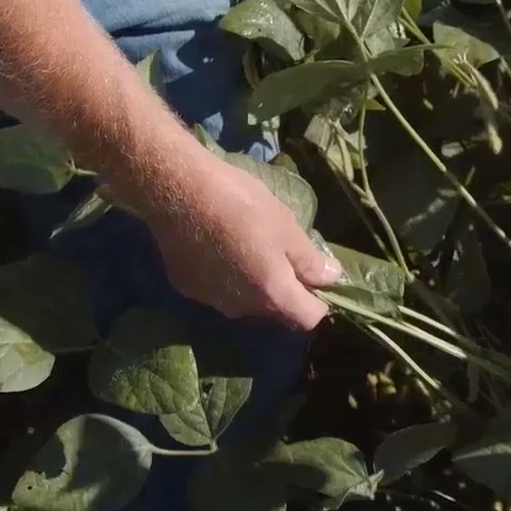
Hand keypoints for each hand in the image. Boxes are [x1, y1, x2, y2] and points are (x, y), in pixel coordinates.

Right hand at [121, 150, 343, 330]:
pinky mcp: (186, 286)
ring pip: (244, 302)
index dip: (320, 303)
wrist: (178, 192)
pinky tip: (218, 247)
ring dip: (253, 284)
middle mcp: (241, 308)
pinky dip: (224, 276)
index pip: (308, 319)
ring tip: (250, 248)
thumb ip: (310, 261)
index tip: (320, 281)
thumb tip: (332, 279)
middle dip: (286, 291)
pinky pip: (216, 289)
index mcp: (272, 296)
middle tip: (285, 255)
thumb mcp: (288, 228)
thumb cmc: (242, 206)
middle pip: (275, 311)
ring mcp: (210, 300)